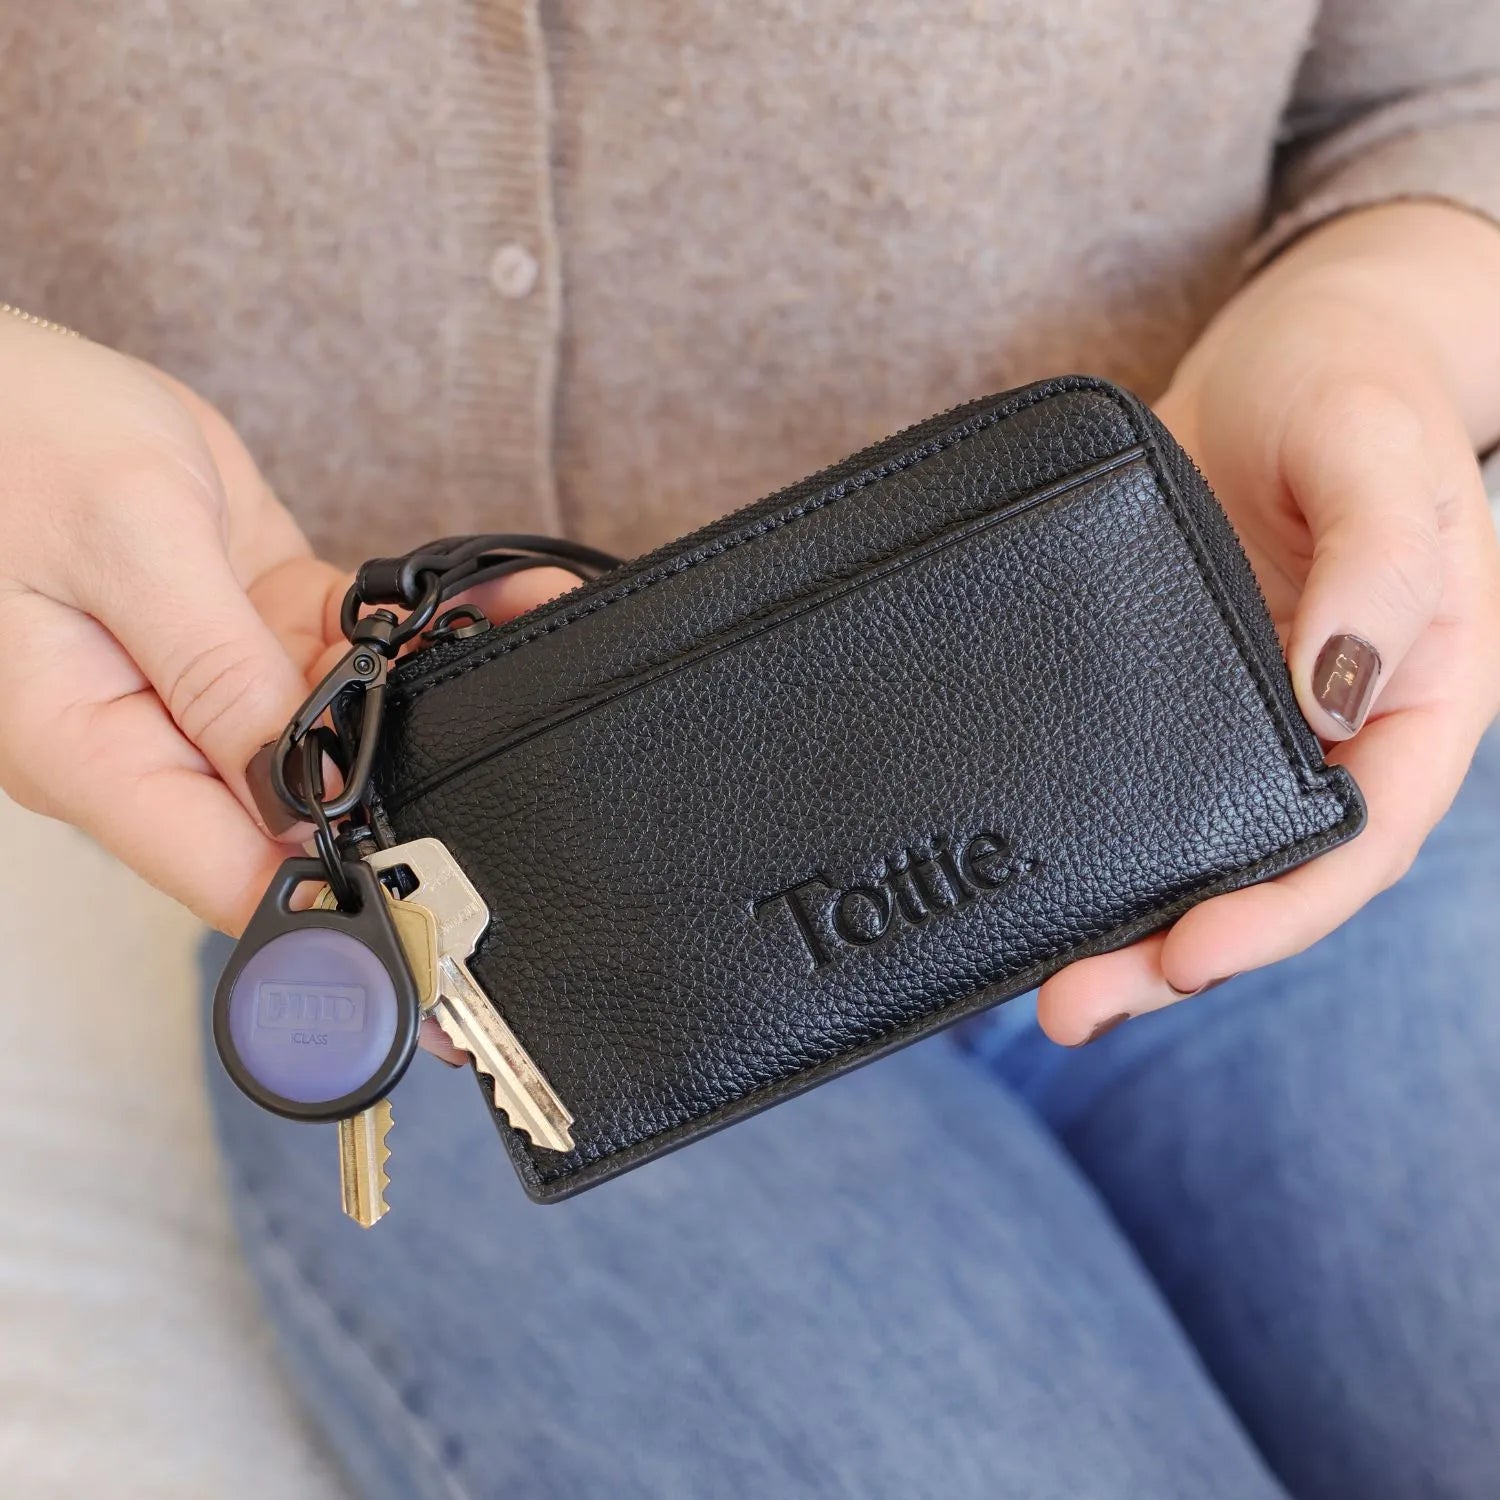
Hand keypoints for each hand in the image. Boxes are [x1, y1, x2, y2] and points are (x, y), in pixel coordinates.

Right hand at [0, 315, 576, 950]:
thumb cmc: (8, 436)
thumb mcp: (125, 545)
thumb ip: (216, 671)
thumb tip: (298, 790)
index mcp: (94, 750)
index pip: (231, 877)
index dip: (336, 914)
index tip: (434, 935)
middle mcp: (154, 736)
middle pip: (301, 815)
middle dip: (409, 805)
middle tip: (516, 792)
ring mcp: (205, 684)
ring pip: (340, 727)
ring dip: (430, 702)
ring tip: (528, 656)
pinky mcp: (244, 626)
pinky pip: (341, 651)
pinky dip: (412, 634)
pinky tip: (491, 609)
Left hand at [1038, 206, 1499, 1043]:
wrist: (1279, 360)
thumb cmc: (1349, 386)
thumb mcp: (1376, 451)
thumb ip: (1377, 562)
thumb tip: (1338, 689)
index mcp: (1420, 692)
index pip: (1364, 832)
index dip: (1284, 908)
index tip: (1190, 954)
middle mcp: (1336, 727)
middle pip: (1273, 874)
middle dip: (1180, 953)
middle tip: (1075, 1008)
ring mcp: (1251, 719)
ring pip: (1202, 849)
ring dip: (1127, 924)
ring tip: (1045, 991)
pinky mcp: (1173, 697)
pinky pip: (1142, 786)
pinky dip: (1098, 844)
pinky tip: (1039, 886)